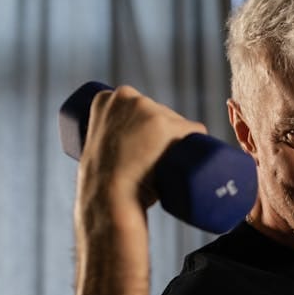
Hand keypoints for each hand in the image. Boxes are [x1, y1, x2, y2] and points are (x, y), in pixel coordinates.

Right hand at [77, 86, 207, 229]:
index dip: (142, 128)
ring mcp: (151, 110)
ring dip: (177, 143)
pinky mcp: (171, 126)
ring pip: (177, 124)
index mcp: (106, 99)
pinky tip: (191, 156)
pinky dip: (196, 144)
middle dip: (161, 135)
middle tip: (150, 163)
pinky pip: (195, 131)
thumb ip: (108, 141)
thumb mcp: (97, 150)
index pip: (138, 109)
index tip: (140, 147)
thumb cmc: (101, 184)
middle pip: (159, 113)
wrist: (108, 197)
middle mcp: (130, 98)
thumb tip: (122, 156)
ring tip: (164, 166)